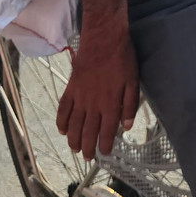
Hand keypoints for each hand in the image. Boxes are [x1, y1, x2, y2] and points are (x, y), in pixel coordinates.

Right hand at [56, 23, 140, 159]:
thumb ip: (130, 106)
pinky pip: (63, 108)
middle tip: (88, 157)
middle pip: (88, 132)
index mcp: (111, 105)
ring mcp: (80, 97)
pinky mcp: (71, 88)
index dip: (105, 145)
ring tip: (75, 149)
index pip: (106, 132)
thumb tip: (126, 126)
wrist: (103, 39)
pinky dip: (61, 121)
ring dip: (74, 139)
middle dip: (88, 147)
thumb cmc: (122, 59)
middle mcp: (93, 105)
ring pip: (74, 124)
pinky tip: (62, 130)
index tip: (105, 153)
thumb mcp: (134, 82)